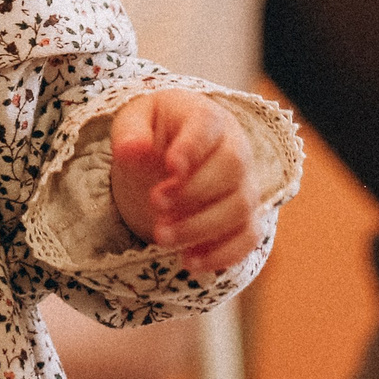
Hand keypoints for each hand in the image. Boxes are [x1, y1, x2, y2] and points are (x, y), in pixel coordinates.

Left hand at [109, 88, 261, 271]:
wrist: (178, 149)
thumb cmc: (156, 130)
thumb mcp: (136, 120)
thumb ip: (131, 133)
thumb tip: (131, 151)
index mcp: (207, 117)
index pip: (208, 126)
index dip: (193, 147)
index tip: (170, 167)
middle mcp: (236, 148)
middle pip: (232, 169)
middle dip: (193, 192)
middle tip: (155, 204)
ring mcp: (245, 184)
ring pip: (241, 208)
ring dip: (202, 227)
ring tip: (160, 237)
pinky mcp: (246, 217)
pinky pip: (247, 238)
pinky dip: (222, 254)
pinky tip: (188, 261)